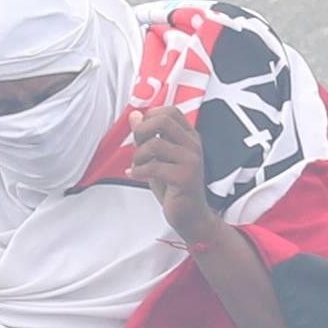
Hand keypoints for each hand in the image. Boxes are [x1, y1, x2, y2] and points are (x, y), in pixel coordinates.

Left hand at [129, 104, 215, 244]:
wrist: (190, 215)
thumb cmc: (175, 187)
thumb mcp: (158, 157)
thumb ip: (147, 136)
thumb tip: (134, 115)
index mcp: (189, 137)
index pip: (170, 112)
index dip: (150, 117)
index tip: (143, 133)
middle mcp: (193, 146)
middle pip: (163, 120)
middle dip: (142, 131)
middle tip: (137, 146)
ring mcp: (191, 161)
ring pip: (155, 144)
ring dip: (139, 155)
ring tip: (137, 165)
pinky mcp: (185, 178)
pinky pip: (154, 167)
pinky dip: (138, 171)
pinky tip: (135, 175)